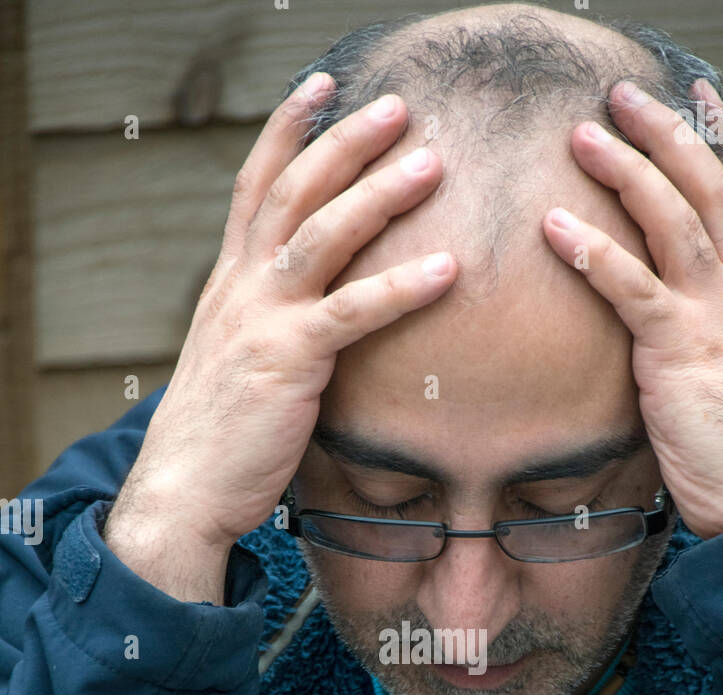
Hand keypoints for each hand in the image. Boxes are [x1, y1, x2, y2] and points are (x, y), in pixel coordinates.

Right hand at [110, 75, 456, 551]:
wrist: (183, 489)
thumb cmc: (218, 437)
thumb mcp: (236, 363)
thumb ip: (267, 326)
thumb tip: (310, 320)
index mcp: (229, 283)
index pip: (256, 187)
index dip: (287, 131)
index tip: (319, 86)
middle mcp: (241, 287)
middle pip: (295, 190)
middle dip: (345, 141)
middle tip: (399, 107)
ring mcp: (263, 318)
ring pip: (324, 232)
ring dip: (380, 192)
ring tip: (432, 162)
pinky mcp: (289, 360)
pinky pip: (354, 312)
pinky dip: (403, 286)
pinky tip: (449, 269)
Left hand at [542, 78, 722, 538]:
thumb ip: (703, 341)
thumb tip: (668, 338)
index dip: (722, 142)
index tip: (699, 96)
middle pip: (707, 187)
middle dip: (666, 132)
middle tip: (618, 95)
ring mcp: (712, 315)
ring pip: (672, 218)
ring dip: (626, 170)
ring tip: (581, 136)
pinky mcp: (679, 349)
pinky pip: (631, 286)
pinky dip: (592, 250)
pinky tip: (554, 225)